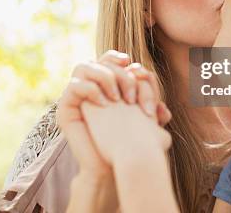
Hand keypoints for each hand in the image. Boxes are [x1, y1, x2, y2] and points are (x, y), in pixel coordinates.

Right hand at [56, 51, 170, 174]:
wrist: (111, 171)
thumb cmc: (128, 148)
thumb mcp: (145, 125)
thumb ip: (154, 113)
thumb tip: (165, 109)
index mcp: (105, 87)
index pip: (108, 60)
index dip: (119, 58)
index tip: (136, 69)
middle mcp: (89, 89)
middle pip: (98, 60)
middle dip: (118, 73)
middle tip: (131, 96)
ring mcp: (75, 98)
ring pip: (83, 66)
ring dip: (104, 77)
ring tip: (117, 98)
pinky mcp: (65, 109)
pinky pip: (73, 86)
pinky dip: (90, 89)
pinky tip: (104, 104)